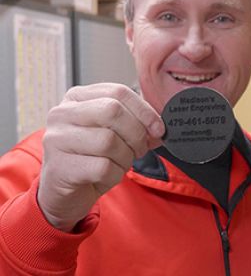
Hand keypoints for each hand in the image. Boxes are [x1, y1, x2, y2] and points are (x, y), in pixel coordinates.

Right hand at [37, 83, 164, 231]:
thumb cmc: (91, 157)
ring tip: (121, 163)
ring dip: (126, 157)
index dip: (144, 110)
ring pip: (109, 141)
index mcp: (78, 98)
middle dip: (136, 133)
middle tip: (140, 149)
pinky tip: (107, 176)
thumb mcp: (113, 134)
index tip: (158, 129)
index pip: (118, 92)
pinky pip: (103, 167)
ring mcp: (57, 139)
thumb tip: (159, 129)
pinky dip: (115, 174)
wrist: (65, 192)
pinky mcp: (60, 167)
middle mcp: (62, 113)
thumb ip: (135, 124)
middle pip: (113, 111)